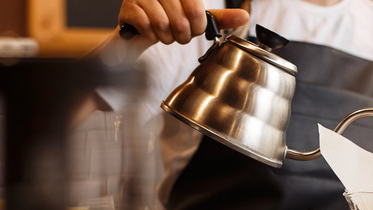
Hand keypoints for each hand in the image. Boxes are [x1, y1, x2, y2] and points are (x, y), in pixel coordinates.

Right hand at [118, 0, 249, 44]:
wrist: (140, 31)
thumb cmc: (170, 21)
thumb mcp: (196, 18)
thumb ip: (218, 18)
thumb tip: (244, 17)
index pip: (196, 9)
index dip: (197, 26)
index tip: (193, 28)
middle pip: (180, 19)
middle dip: (182, 35)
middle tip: (178, 35)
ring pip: (162, 24)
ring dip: (166, 37)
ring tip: (165, 34)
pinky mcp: (128, 8)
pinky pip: (146, 27)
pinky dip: (151, 36)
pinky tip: (151, 33)